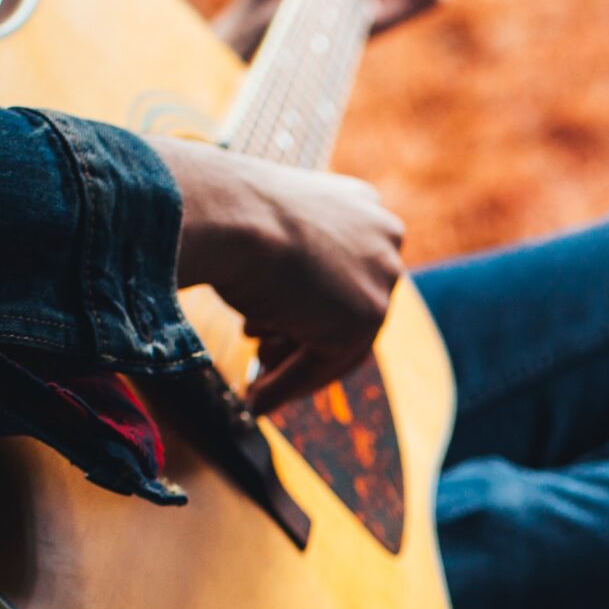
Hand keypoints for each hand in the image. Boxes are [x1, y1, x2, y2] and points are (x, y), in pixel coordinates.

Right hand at [155, 138, 404, 411]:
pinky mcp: (363, 318)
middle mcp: (383, 238)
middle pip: (348, 311)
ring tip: (255, 386)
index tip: (284, 331)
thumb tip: (278, 302)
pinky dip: (287, 385)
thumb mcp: (267, 225)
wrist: (225, 211)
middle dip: (304, 342)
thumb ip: (290, 257)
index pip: (349, 272)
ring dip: (292, 368)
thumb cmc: (226, 209)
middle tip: (267, 360)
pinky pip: (320, 364)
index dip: (314, 308)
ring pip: (338, 342)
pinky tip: (255, 402)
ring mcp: (381, 279)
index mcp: (363, 206)